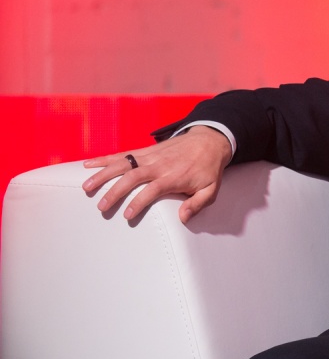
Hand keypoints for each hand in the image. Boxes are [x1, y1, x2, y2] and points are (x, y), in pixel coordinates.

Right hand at [82, 125, 232, 223]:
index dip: (139, 202)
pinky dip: (105, 159)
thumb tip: (183, 218)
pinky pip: (122, 154)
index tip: (127, 215)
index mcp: (174, 176)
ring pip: (123, 164)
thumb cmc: (208, 169)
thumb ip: (198, 204)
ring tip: (86, 187)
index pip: (153, 190)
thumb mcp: (211, 188)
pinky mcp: (145, 151)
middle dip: (115, 191)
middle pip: (133, 177)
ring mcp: (150, 156)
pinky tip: (88, 165)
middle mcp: (159, 165)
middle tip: (101, 207)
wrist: (209, 140)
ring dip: (103, 174)